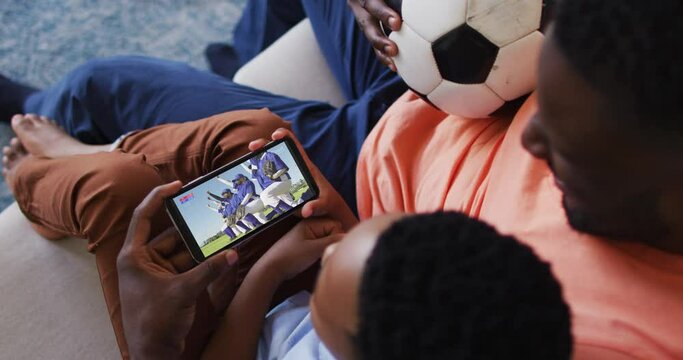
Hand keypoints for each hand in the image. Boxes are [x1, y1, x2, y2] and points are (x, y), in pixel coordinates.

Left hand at [117, 181, 238, 358]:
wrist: (153, 355)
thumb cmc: (154, 323)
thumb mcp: (183, 292)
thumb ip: (209, 271)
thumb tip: (234, 253)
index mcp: (133, 256)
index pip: (144, 216)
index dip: (159, 197)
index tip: (178, 185)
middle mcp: (143, 262)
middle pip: (170, 235)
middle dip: (192, 227)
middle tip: (212, 213)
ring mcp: (156, 274)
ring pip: (182, 251)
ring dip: (201, 247)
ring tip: (222, 233)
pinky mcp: (169, 286)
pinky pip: (187, 267)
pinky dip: (202, 262)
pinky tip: (220, 255)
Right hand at [249, 128, 358, 230]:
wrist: (327, 212)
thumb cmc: (328, 204)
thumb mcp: (324, 204)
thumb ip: (316, 206)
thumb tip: (306, 211)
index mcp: (305, 166)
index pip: (295, 145)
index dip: (285, 135)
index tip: (275, 136)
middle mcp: (294, 169)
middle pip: (276, 151)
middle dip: (263, 145)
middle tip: (252, 146)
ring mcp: (286, 178)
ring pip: (269, 164)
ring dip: (257, 160)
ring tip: (245, 162)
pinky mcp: (281, 188)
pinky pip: (267, 179)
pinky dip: (257, 175)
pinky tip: (246, 179)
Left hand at [256, 217, 342, 281]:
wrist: (272, 268)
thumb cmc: (292, 257)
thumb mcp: (315, 249)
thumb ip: (333, 241)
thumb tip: (349, 238)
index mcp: (312, 222)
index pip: (335, 225)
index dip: (336, 237)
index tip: (328, 248)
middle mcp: (311, 226)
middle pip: (333, 231)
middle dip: (332, 242)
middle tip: (324, 253)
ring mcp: (308, 235)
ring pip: (328, 239)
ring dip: (327, 248)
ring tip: (319, 257)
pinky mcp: (307, 244)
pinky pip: (321, 244)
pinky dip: (322, 251)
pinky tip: (316, 259)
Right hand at [348, 0, 401, 70]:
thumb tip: (425, 4)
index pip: (372, 3)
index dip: (383, 13)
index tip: (397, 23)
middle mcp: (360, 3)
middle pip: (367, 23)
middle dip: (379, 39)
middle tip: (393, 50)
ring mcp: (362, 13)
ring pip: (369, 35)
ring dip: (380, 51)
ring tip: (393, 63)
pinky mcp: (369, 23)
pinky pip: (374, 40)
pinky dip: (384, 54)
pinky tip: (396, 66)